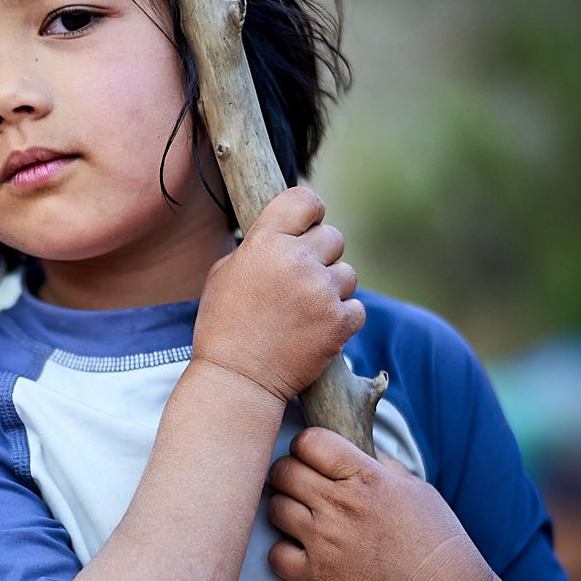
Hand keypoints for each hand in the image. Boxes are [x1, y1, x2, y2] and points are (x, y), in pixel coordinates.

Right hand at [193, 187, 364, 402]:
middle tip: (301, 281)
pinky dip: (341, 319)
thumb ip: (258, 246)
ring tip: (305, 312)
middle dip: (321, 256)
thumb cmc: (224, 325)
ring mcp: (321, 292)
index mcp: (265, 243)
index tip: (308, 225)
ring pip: (348, 274)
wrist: (237, 379)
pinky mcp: (339, 322)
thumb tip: (286, 233)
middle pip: (334, 237)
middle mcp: (297, 261)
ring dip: (332, 289)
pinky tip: (316, 330)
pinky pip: (357, 307)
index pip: (305, 200)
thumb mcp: (224, 273)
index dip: (310, 211)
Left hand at [266, 427, 497, 580]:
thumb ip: (377, 463)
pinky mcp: (318, 577)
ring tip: (303, 518)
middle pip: (283, 471)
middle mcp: (341, 505)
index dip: (306, 446)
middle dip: (288, 474)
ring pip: (274, 509)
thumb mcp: (414, 487)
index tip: (314, 458)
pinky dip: (283, 553)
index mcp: (366, 477)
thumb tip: (350, 442)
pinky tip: (301, 552)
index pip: (309, 441)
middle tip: (301, 486)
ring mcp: (326, 541)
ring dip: (284, 510)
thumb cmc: (437, 539)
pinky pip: (275, 555)